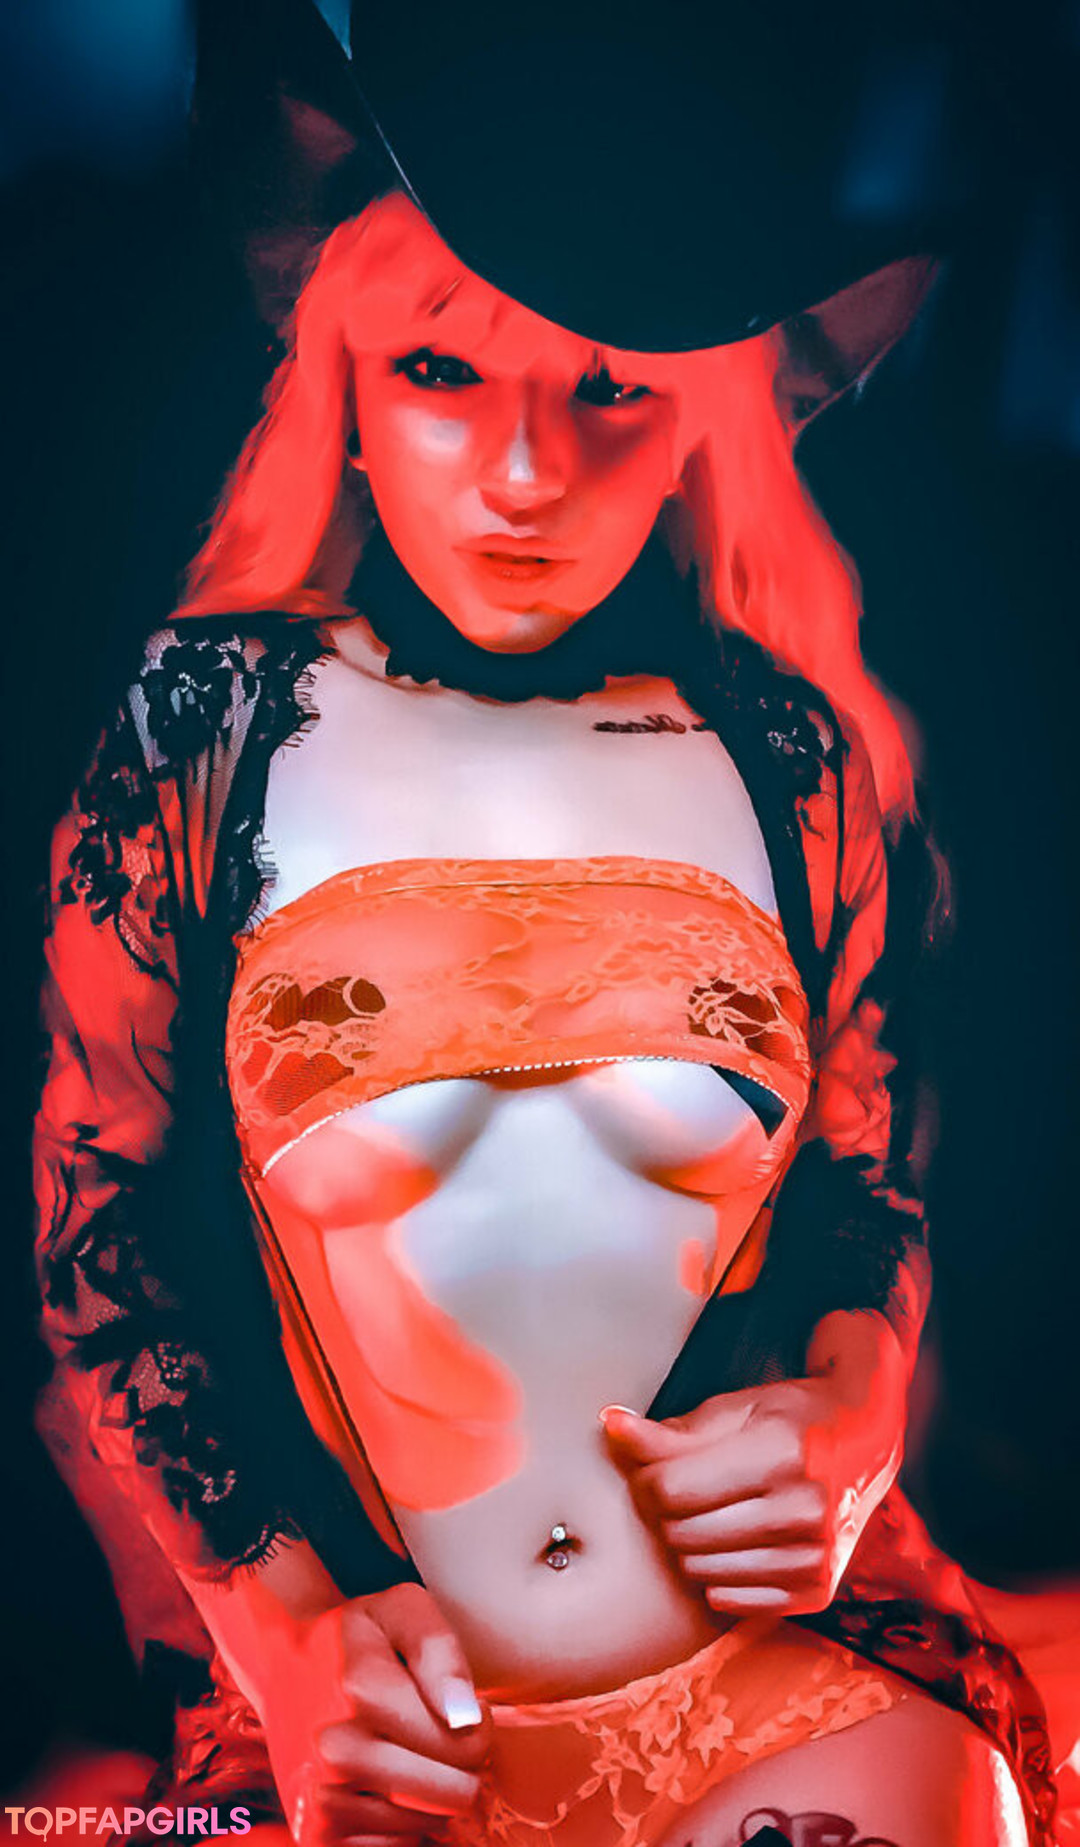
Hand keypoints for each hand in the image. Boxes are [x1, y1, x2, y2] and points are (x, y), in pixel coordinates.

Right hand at [261, 1582, 491, 1846]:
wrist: (281, 1666)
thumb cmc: (355, 1638)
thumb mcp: (402, 1609)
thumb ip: (441, 1651)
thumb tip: (466, 1717)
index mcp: (364, 1692)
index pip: (469, 1745)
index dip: (478, 1726)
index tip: (456, 1707)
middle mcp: (338, 1752)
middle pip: (454, 1794)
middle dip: (458, 1765)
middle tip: (433, 1735)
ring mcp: (322, 1800)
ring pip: (428, 1824)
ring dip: (428, 1794)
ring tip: (402, 1753)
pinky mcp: (314, 1835)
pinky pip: (396, 1846)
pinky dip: (400, 1822)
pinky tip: (382, 1784)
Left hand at [601, 1309, 907, 1615]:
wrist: (868, 1439)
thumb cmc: (793, 1417)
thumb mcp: (736, 1409)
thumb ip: (671, 1431)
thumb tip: (610, 1427)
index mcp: (781, 1454)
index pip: (672, 1489)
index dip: (645, 1479)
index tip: (651, 1468)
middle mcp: (805, 1509)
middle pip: (682, 1532)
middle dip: (667, 1511)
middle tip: (682, 1489)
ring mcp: (816, 1556)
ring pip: (700, 1570)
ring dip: (689, 1543)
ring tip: (711, 1512)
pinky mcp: (817, 1591)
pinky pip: (729, 1599)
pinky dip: (717, 1574)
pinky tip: (734, 1541)